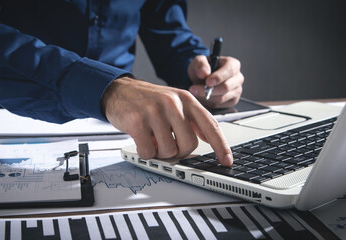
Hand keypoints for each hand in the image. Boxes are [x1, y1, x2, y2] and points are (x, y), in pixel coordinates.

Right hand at [101, 77, 232, 165]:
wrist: (118, 90)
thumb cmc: (147, 100)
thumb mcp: (174, 102)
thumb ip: (191, 119)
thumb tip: (210, 138)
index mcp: (186, 99)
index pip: (210, 125)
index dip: (220, 145)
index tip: (226, 160)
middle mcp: (172, 103)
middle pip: (189, 144)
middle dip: (179, 152)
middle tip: (168, 145)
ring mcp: (154, 111)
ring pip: (169, 150)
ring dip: (160, 152)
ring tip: (153, 140)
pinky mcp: (137, 121)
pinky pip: (149, 151)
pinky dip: (145, 152)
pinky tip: (142, 141)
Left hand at [188, 55, 243, 108]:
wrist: (202, 79)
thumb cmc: (203, 68)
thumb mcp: (198, 61)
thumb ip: (200, 64)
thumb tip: (204, 73)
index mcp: (233, 64)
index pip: (229, 71)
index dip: (218, 77)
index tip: (207, 82)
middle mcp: (238, 78)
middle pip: (226, 87)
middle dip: (209, 90)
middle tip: (194, 89)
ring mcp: (237, 90)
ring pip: (222, 98)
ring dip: (206, 97)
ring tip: (195, 92)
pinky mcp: (232, 101)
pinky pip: (220, 105)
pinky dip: (209, 102)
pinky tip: (202, 96)